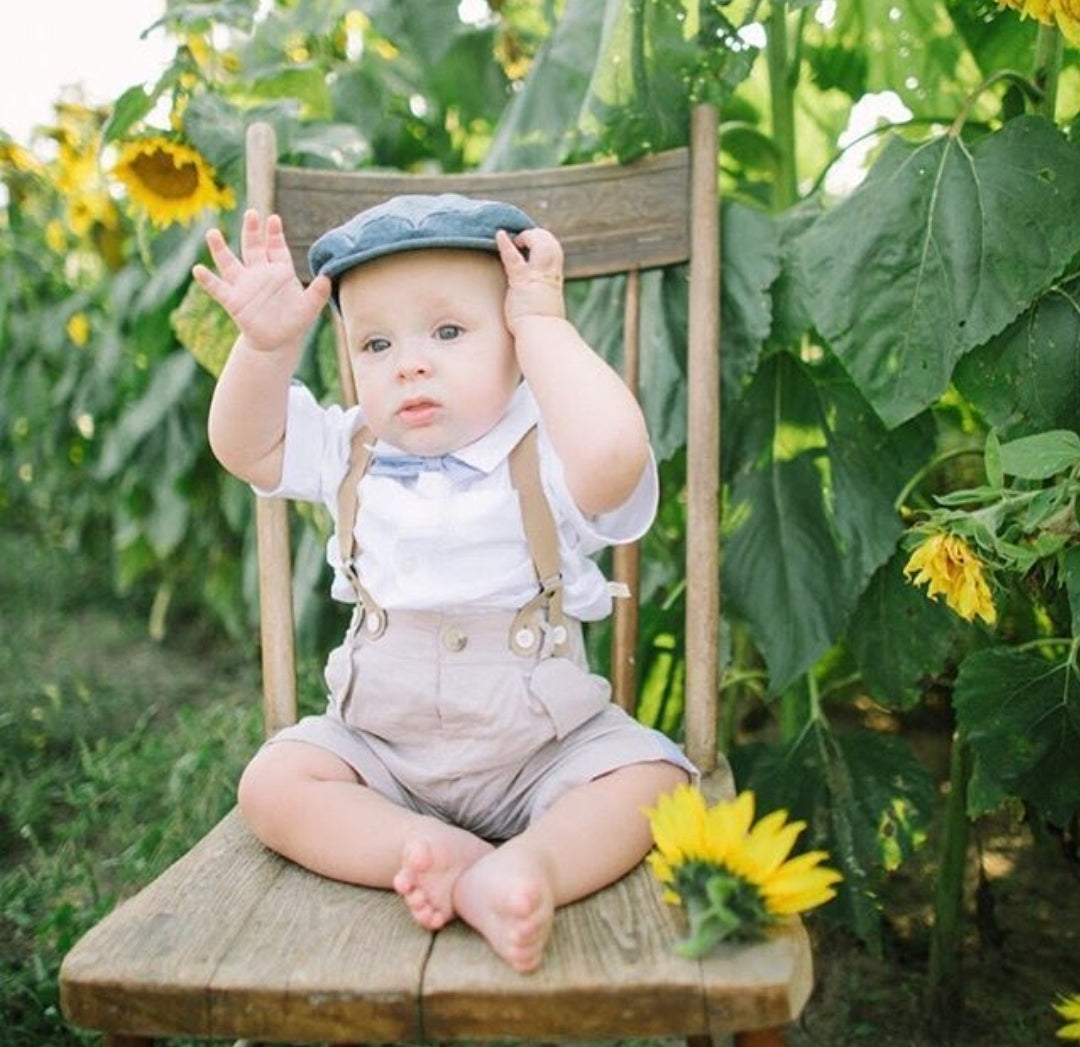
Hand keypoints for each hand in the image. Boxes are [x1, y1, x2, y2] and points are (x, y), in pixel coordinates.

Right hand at [193, 208, 330, 352]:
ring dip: (220, 249)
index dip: (274, 234)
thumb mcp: (309, 308)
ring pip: (230, 263)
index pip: (276, 247)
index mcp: (279, 271)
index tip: (274, 219)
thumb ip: (318, 293)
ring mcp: (244, 285)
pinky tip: (198, 269)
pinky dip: (208, 280)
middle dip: (252, 231)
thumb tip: (327, 278)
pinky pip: (218, 288)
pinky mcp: (234, 300)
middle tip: (251, 213)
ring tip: (212, 233)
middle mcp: (259, 273)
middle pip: (253, 247)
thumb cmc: (294, 321)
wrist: (278, 341)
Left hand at [496, 228, 565, 331]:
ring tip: (515, 240)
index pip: (552, 251)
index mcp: (553, 278)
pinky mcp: (522, 281)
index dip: (541, 243)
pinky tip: (499, 235)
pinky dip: (506, 245)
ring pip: (540, 243)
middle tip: (521, 241)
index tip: (528, 245)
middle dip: (537, 236)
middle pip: (550, 242)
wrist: (542, 335)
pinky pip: (514, 258)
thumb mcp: (543, 303)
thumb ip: (539, 294)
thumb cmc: (540, 325)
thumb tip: (535, 297)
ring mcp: (537, 276)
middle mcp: (549, 273)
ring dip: (527, 237)